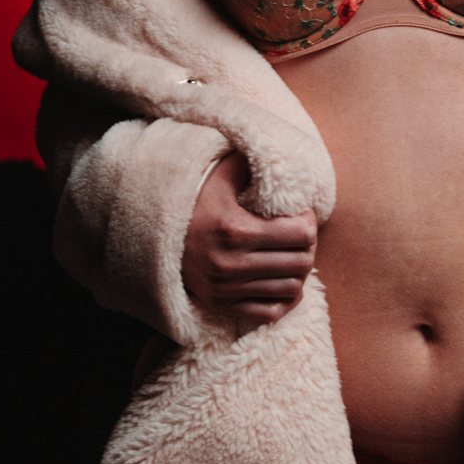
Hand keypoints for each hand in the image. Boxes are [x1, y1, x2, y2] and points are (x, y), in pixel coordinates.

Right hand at [181, 151, 316, 331]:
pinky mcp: (222, 305)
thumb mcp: (216, 178)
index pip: (301, 234)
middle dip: (308, 246)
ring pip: (291, 288)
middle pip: (302, 262)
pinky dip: (285, 300)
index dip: (309, 222)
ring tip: (292, 256)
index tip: (302, 215)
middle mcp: (233, 263)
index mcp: (237, 230)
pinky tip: (283, 283)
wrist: (153, 237)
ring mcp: (228, 288)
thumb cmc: (190, 204)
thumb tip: (274, 149)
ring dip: (299, 272)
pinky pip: (270, 313)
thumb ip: (246, 163)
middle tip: (300, 235)